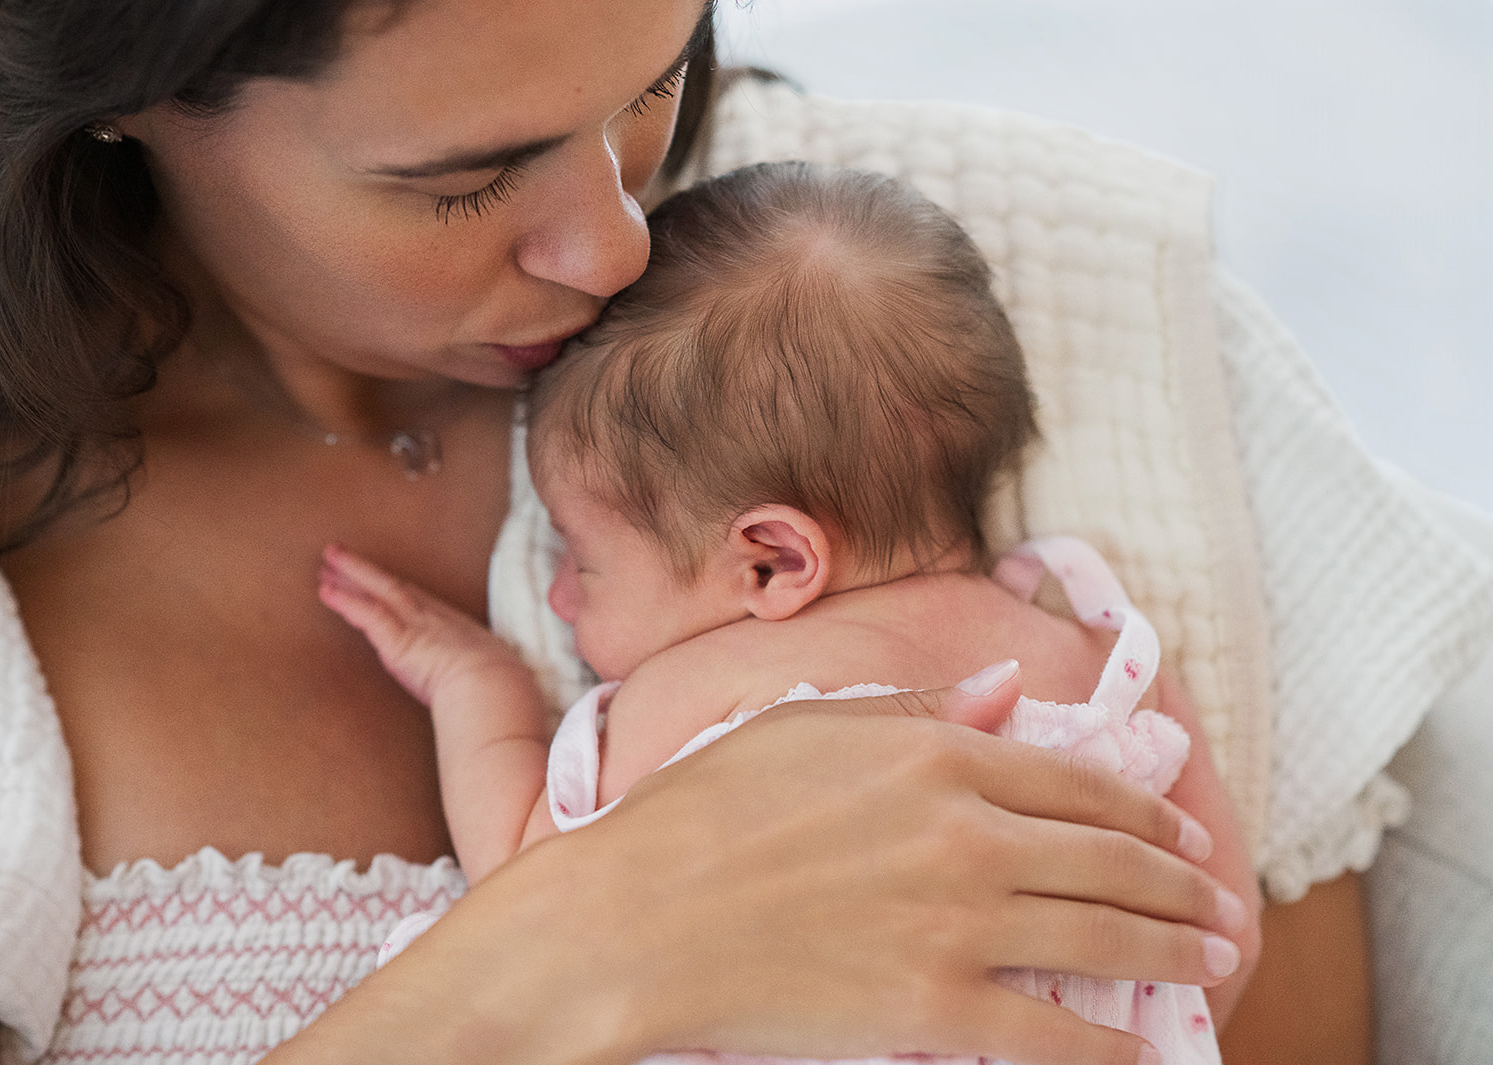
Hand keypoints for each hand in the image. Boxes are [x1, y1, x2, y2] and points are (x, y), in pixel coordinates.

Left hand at [318, 543, 529, 704]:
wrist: (493, 687)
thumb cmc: (499, 687)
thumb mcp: (494, 676)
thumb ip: (480, 677)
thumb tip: (485, 690)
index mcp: (456, 628)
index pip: (419, 602)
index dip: (396, 589)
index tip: (380, 579)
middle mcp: (434, 619)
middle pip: (395, 588)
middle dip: (368, 573)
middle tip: (343, 557)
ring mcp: (415, 625)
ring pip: (379, 590)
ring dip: (352, 573)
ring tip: (329, 558)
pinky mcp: (398, 639)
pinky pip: (367, 613)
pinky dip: (346, 601)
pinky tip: (325, 590)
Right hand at [562, 662, 1241, 1064]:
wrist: (640, 917)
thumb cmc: (707, 811)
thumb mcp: (809, 728)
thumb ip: (919, 710)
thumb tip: (1004, 692)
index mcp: (938, 753)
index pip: (1077, 781)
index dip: (1146, 810)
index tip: (1183, 832)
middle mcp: (968, 833)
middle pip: (1108, 859)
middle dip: (1182, 884)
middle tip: (1224, 904)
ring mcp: (957, 924)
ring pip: (1103, 938)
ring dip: (1175, 950)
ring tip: (1215, 959)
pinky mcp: (934, 1008)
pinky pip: (1054, 1033)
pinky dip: (1113, 1046)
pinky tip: (1149, 1051)